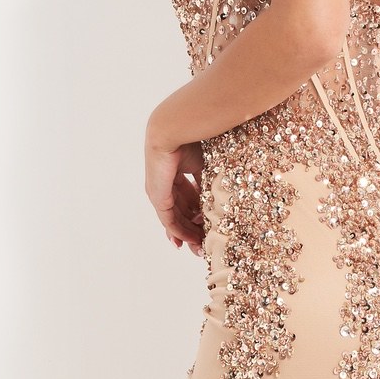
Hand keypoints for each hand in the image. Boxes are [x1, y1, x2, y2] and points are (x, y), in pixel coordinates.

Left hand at [145, 130, 204, 256]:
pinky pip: (169, 220)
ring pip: (174, 219)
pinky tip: (191, 240)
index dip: (197, 215)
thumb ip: (209, 184)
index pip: (186, 199)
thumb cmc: (192, 140)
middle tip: (204, 245)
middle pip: (180, 213)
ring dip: (188, 234)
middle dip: (192, 230)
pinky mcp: (158, 197)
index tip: (208, 228)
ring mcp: (159, 192)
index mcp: (175, 174)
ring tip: (200, 247)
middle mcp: (164, 185)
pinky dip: (180, 231)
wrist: (174, 131)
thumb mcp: (205, 166)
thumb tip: (221, 202)